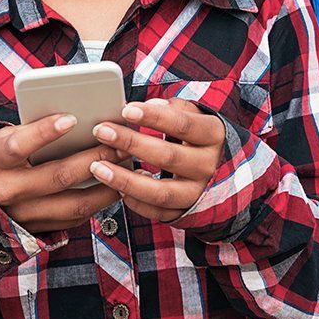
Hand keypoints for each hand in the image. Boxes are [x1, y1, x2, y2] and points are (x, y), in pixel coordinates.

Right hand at [0, 113, 128, 233]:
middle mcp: (8, 190)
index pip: (19, 146)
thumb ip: (33, 130)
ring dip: (105, 185)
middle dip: (93, 157)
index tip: (71, 118)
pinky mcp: (38, 231)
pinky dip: (97, 202)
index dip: (45, 132)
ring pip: (73, 203)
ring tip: (125, 166)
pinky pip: (74, 218)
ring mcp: (24, 215)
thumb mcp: (6, 136)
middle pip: (57, 176)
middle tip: (119, 143)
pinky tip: (114, 187)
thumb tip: (78, 120)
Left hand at [89, 97, 225, 222]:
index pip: (182, 124)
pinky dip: (135, 202)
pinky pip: (158, 212)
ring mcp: (198, 193)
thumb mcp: (192, 114)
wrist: (220, 169)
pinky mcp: (186, 212)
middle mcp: (208, 166)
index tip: (126, 110)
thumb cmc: (196, 134)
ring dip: (125, 180)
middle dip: (131, 143)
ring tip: (98, 167)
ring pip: (160, 191)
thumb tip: (151, 105)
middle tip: (101, 132)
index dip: (153, 117)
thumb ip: (172, 108)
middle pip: (167, 156)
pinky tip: (116, 188)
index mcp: (213, 135)